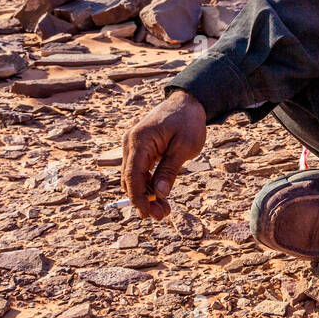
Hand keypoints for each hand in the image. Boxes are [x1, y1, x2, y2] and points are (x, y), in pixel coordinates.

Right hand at [120, 89, 207, 219]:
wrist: (187, 102)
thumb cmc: (188, 121)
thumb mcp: (184, 147)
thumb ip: (170, 170)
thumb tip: (160, 194)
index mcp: (140, 140)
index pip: (132, 175)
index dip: (137, 198)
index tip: (147, 214)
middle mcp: (131, 142)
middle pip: (130, 179)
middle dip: (143, 200)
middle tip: (162, 215)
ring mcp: (133, 145)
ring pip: (133, 177)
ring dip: (146, 194)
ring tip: (164, 209)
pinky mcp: (139, 148)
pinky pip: (139, 170)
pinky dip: (148, 184)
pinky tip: (160, 194)